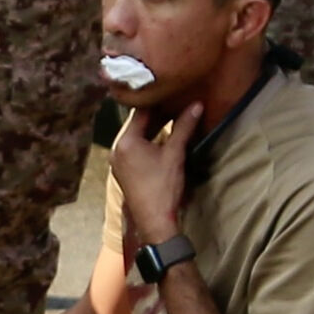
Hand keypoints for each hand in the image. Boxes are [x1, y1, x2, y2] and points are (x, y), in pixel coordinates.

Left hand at [107, 100, 197, 251]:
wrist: (154, 221)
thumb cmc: (163, 187)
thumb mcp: (175, 153)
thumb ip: (184, 127)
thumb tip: (196, 105)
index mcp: (126, 141)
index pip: (141, 112)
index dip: (157, 101)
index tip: (170, 92)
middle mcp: (117, 149)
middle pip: (137, 124)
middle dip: (155, 115)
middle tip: (173, 103)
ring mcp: (118, 162)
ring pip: (136, 137)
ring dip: (152, 129)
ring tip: (170, 119)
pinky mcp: (123, 172)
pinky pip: (134, 149)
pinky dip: (147, 142)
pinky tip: (161, 141)